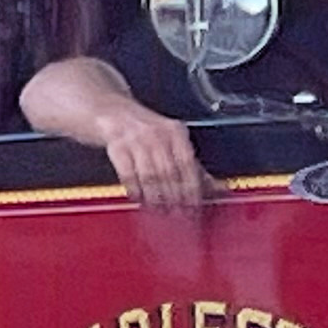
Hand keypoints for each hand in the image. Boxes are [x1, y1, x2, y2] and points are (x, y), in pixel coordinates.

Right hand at [92, 100, 207, 212]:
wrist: (111, 111)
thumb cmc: (144, 129)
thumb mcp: (171, 140)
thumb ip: (192, 165)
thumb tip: (216, 188)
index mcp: (175, 131)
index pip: (188, 165)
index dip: (192, 189)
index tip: (195, 207)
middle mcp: (156, 133)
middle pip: (169, 173)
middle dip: (175, 198)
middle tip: (179, 215)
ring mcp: (135, 139)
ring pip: (150, 176)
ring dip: (156, 198)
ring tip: (160, 211)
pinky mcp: (116, 146)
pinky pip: (128, 174)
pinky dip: (135, 190)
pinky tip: (140, 199)